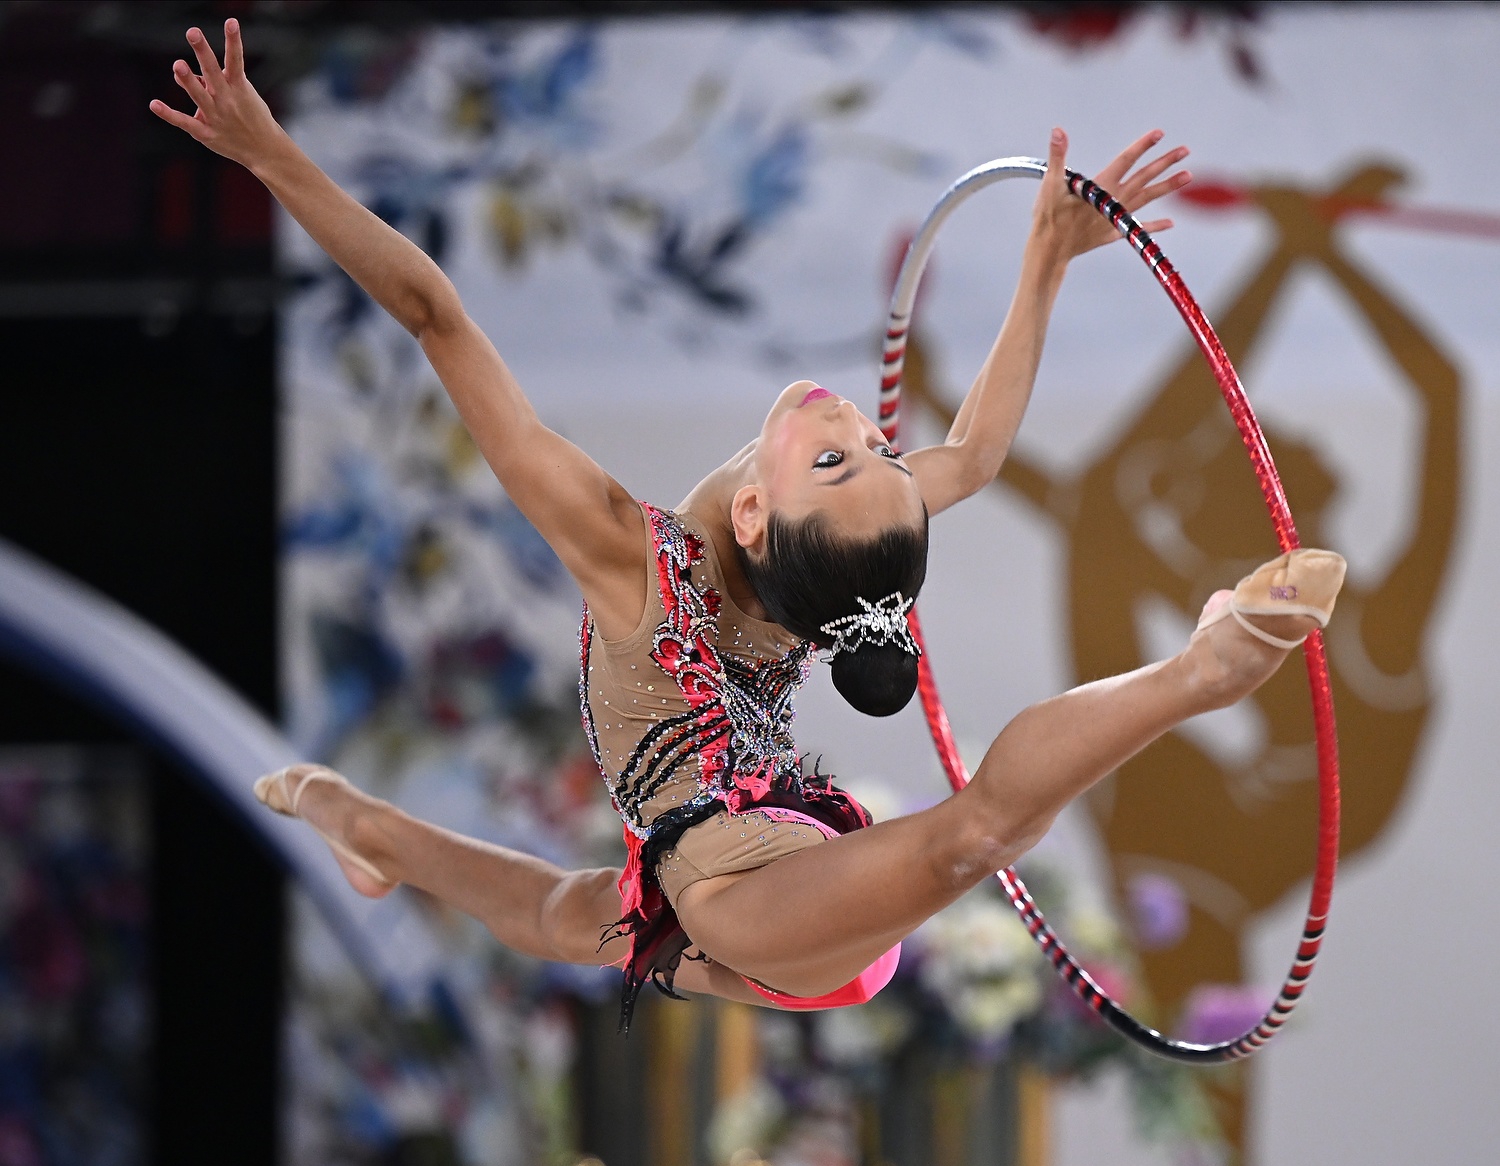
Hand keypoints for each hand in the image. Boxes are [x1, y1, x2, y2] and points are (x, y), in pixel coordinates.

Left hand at [149, 19, 280, 166]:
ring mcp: (217, 116)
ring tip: (178, 65)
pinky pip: (185, 122)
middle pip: (213, 72)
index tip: (231, 21)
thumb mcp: (237, 95)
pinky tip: (154, 104)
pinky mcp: (207, 134)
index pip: (235, 59)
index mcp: (238, 87)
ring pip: (200, 96)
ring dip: (189, 81)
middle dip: (203, 52)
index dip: (233, 40)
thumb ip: (207, 82)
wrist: (265, 150)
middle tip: (193, 32)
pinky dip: (169, 114)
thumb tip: (178, 73)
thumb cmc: (249, 116)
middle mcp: (227, 99)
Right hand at [1031, 128, 1191, 260]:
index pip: (1125, 160)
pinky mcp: (1112, 233)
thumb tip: (1058, 132)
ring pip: (1147, 198)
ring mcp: (1116, 218)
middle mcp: (1114, 201)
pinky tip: (1170, 223)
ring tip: (1188, 176)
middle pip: (1144, 177)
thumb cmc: (1048, 218)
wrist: (1049, 251)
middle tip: (1185, 151)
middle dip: (1165, 162)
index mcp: (1100, 188)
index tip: (1159, 134)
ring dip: (1167, 186)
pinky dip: (1154, 226)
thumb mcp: (1050, 183)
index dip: (1142, 146)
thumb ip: (1057, 156)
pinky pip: (1138, 228)